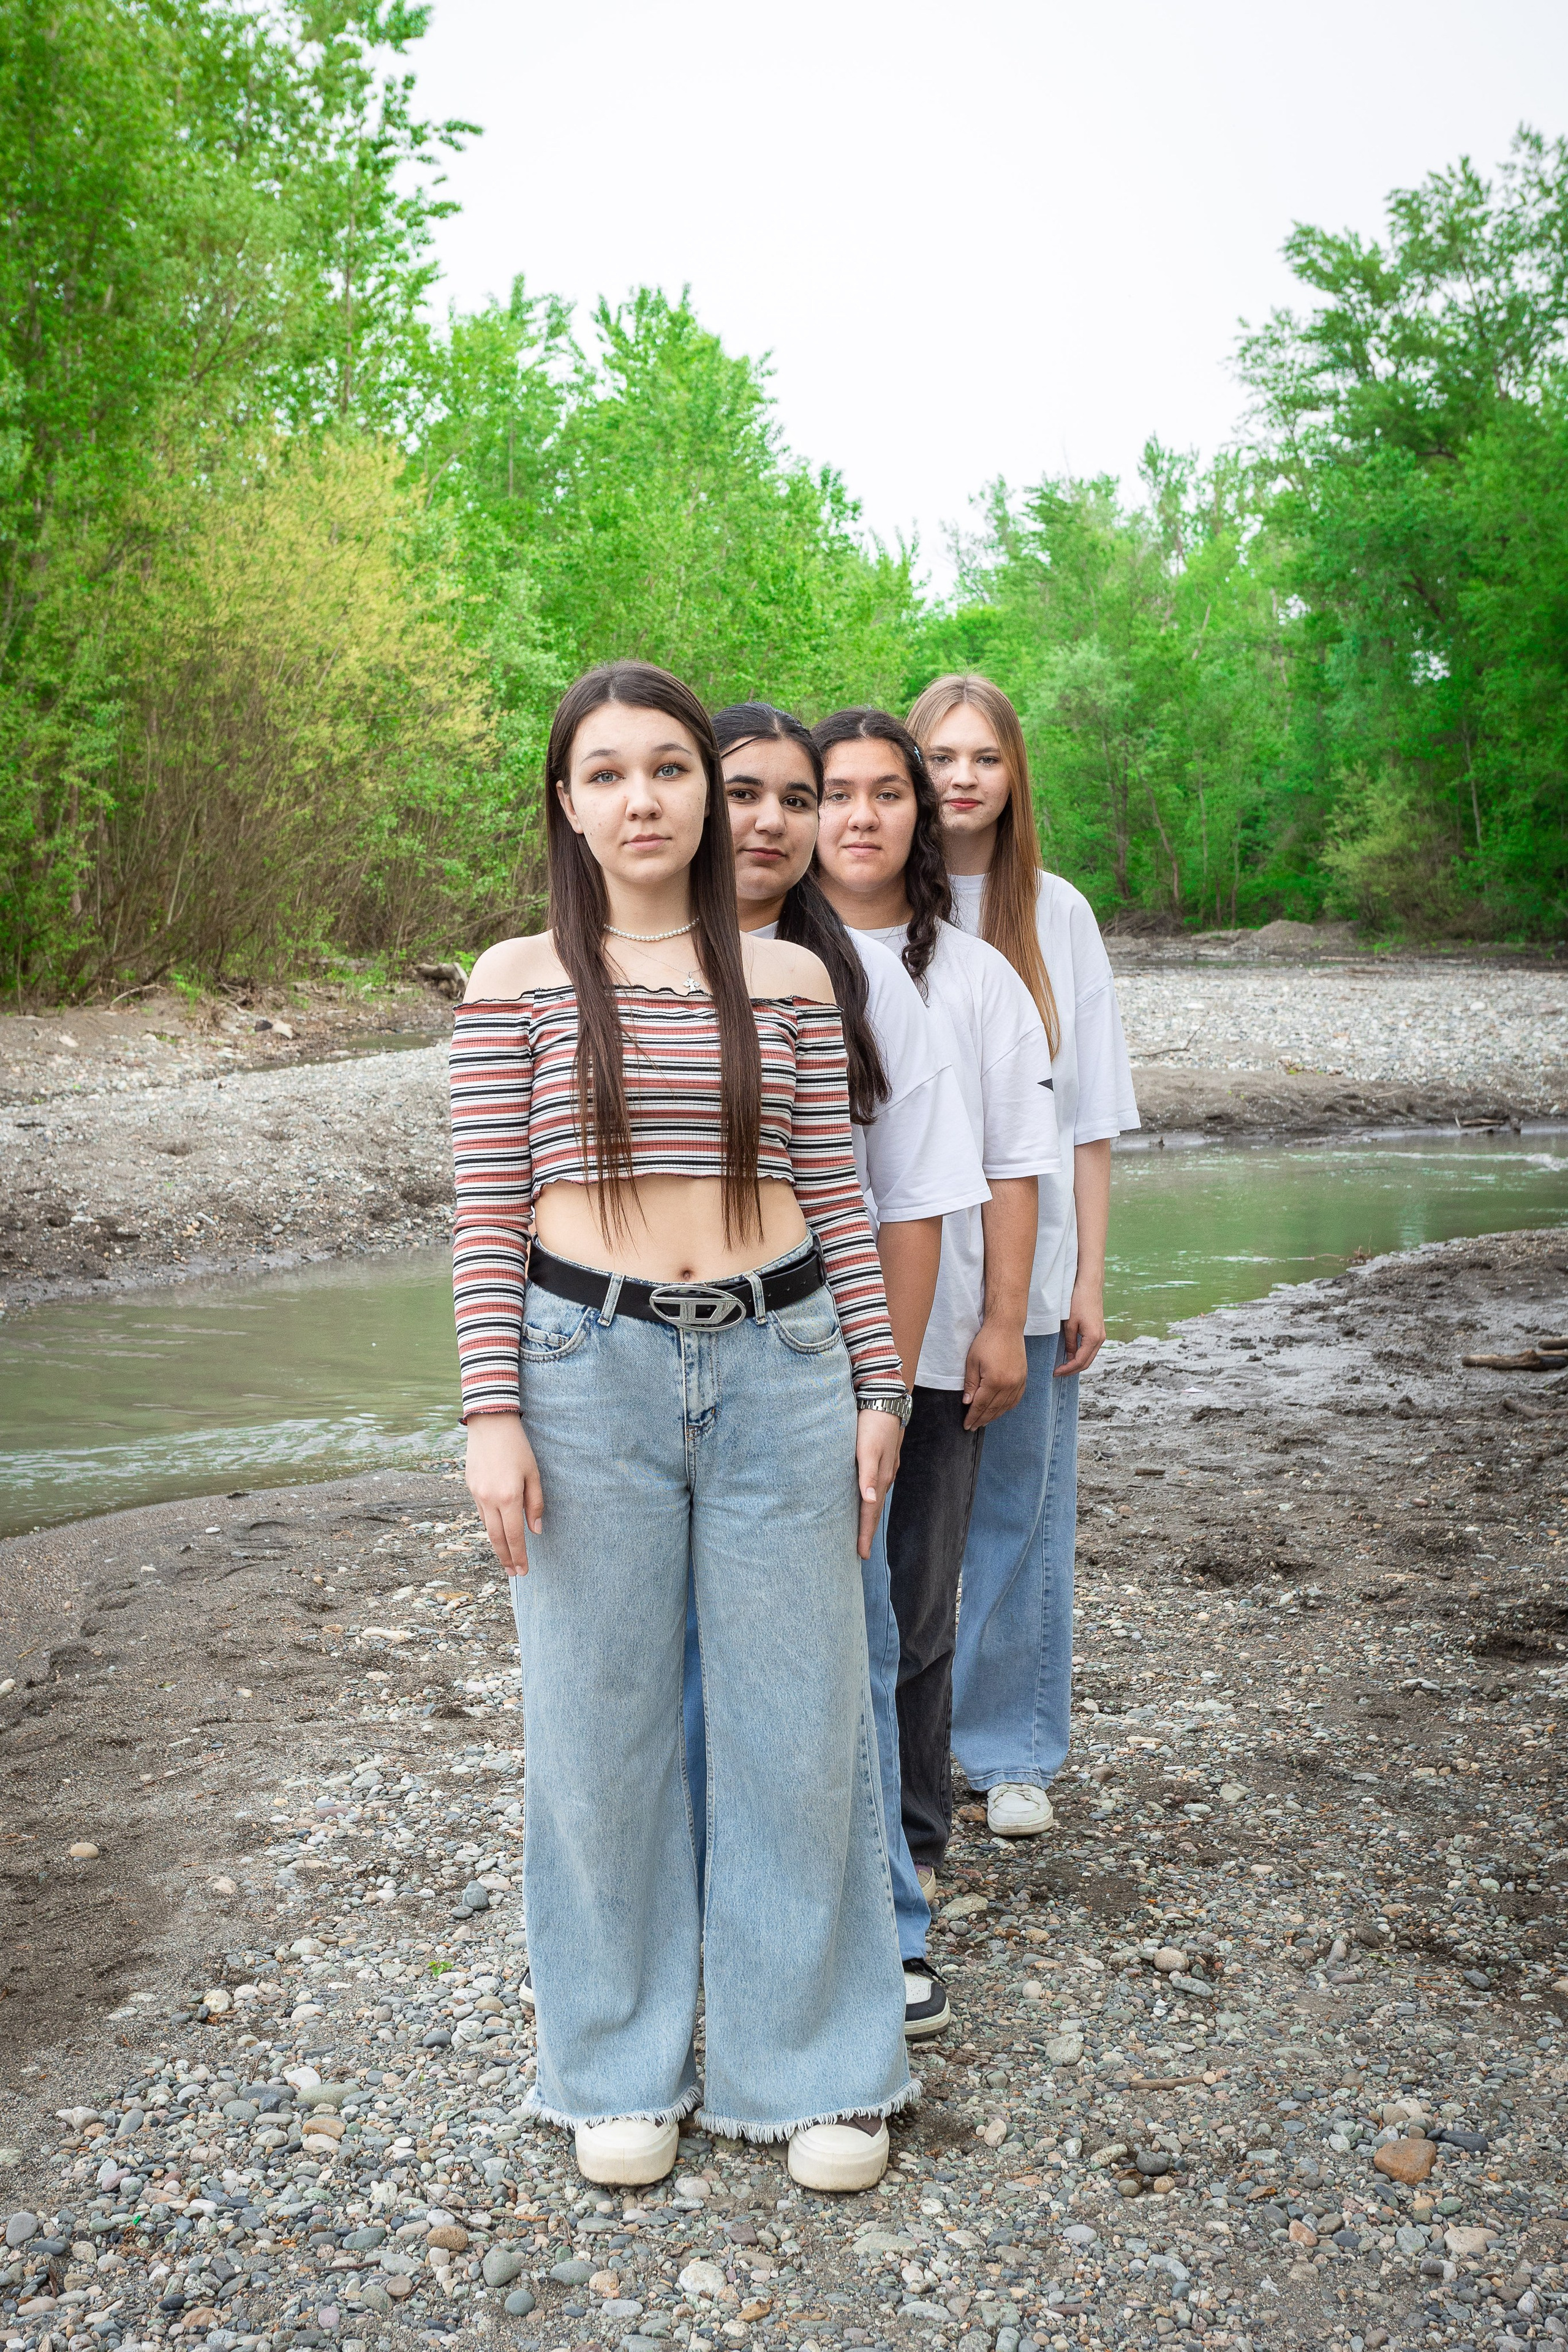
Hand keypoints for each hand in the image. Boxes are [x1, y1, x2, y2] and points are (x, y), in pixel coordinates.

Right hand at [465, 1412, 543, 1573]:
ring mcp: (477, 1494)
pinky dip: (490, 1526)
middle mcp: (489, 1499)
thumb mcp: (534, 1474)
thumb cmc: (518, 1447)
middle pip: (497, 1538)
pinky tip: (497, 1531)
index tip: (523, 1571)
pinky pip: (481, 1512)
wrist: (490, 1424)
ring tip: (506, 1558)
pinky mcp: (471, 1487)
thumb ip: (535, 1503)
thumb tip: (535, 1530)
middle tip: (514, 1573)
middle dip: (506, 1558)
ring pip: (487, 1527)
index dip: (519, 1555)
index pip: (514, 1536)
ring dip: (497, 1545)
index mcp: (508, 1497)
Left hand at [855, 1408, 903, 1560]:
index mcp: (879, 1477)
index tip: (861, 1555)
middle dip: (867, 1530)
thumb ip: (867, 1475)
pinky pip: (875, 1485)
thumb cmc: (872, 1424)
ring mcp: (886, 1467)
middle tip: (860, 1551)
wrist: (885, 1399)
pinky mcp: (883, 1458)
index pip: (870, 1512)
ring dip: (868, 1515)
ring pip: (875, 1497)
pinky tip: (865, 1499)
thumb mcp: (867, 1450)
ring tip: (861, 1530)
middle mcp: (884, 1476)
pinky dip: (870, 1499)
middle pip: (874, 1509)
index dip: (865, 1533)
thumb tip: (869, 1501)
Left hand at [961, 1315, 1028, 1429]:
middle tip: (973, 1427)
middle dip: (981, 1419)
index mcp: (994, 1381)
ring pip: (1005, 1407)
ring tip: (984, 1422)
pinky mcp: (1023, 1378)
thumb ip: (971, 1384)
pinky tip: (1000, 1411)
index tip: (966, 1425)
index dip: (973, 1417)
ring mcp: (1018, 1382)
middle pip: (993, 1409)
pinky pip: (1015, 1399)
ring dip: (994, 1416)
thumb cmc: (987, 1341)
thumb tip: (967, 1403)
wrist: (1007, 1327)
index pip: (980, 1405)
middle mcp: (1008, 1385)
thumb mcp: (972, 1362)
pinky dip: (1007, 1407)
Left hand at [1058, 1279, 1106, 1375]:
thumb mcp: (1070, 1324)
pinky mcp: (1099, 1331)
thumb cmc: (1078, 1301)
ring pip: (1089, 1356)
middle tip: (1057, 1373)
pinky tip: (1071, 1355)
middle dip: (1072, 1370)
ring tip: (1063, 1366)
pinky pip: (1090, 1349)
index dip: (1067, 1369)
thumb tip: (1070, 1356)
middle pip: (1087, 1362)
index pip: (1080, 1361)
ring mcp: (1101, 1335)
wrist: (1089, 1286)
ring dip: (1077, 1363)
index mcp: (1094, 1338)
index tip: (1055, 1372)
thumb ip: (1070, 1342)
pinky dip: (1081, 1355)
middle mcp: (1100, 1339)